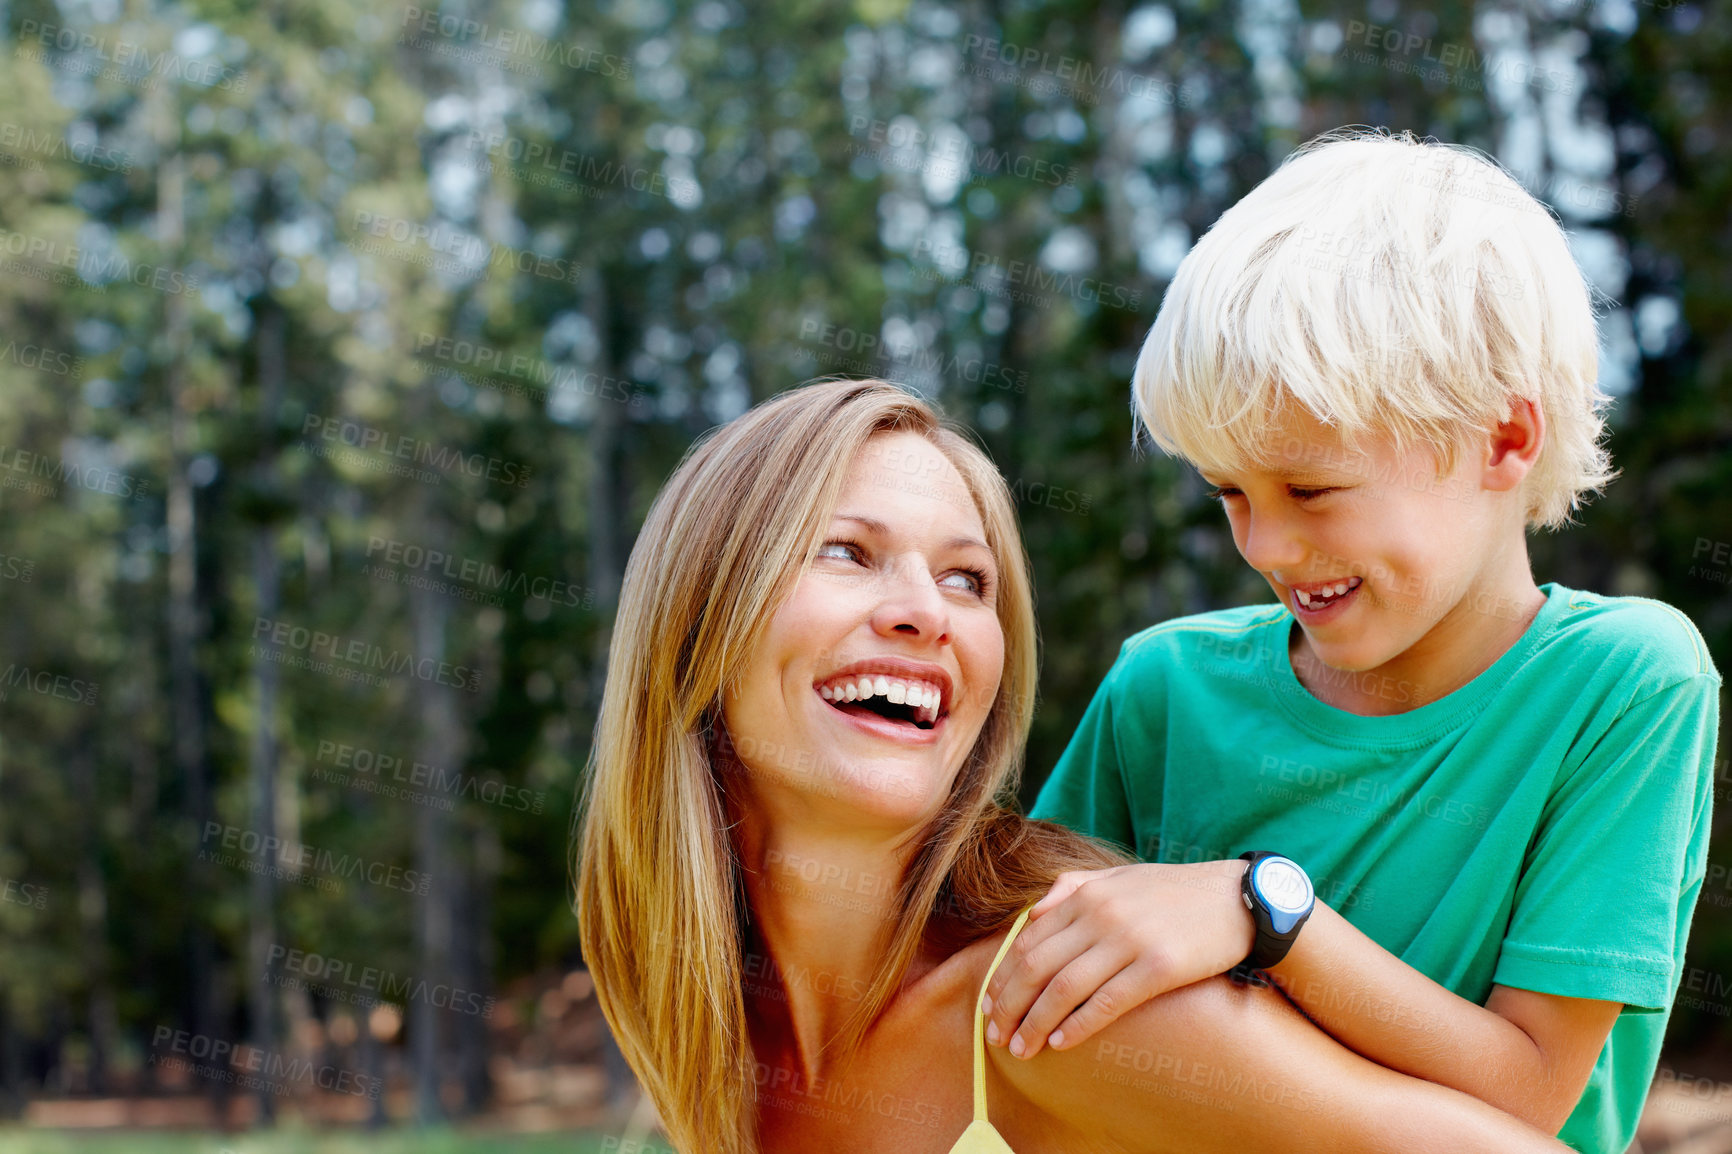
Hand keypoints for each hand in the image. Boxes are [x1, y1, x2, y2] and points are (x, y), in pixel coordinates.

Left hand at [981, 859, 1254, 1058]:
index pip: (1027, 941)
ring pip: (1064, 988)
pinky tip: (1059, 1043)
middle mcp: (1101, 914)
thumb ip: (1072, 887)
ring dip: (1035, 1023)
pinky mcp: (1159, 966)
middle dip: (1009, 1005)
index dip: (1002, 977)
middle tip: (995, 1034)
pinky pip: (1107, 1002)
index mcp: (1086, 894)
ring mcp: (1129, 939)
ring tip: (1021, 1048)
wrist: (1238, 898)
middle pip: (1037, 966)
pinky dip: (1077, 1025)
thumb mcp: (1119, 878)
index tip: (988, 1004)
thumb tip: (1034, 912)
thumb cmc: (1175, 892)